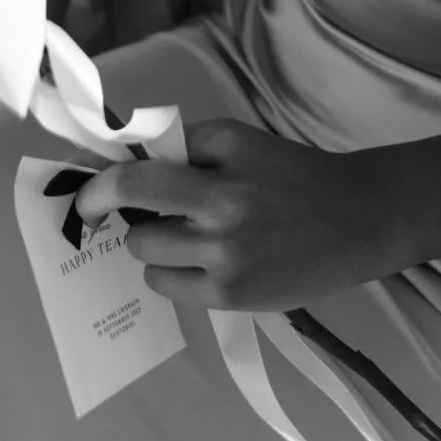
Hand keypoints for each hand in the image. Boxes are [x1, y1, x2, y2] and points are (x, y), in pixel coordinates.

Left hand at [74, 120, 393, 311]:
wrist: (355, 220)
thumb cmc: (295, 175)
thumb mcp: (245, 143)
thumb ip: (191, 149)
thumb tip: (131, 162)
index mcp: (226, 157)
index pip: (144, 169)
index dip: (103, 183)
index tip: (86, 194)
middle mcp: (223, 205)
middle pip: (137, 210)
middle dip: (132, 210)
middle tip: (150, 209)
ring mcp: (226, 256)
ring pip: (146, 250)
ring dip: (152, 241)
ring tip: (184, 235)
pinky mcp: (231, 296)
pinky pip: (168, 284)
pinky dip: (170, 271)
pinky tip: (198, 260)